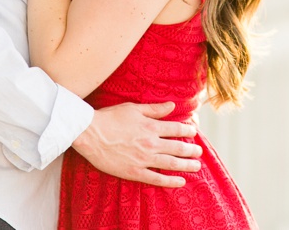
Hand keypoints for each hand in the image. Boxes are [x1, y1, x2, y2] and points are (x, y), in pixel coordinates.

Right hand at [71, 102, 202, 186]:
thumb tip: (172, 105)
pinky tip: (180, 182)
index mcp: (151, 126)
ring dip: (186, 165)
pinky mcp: (134, 172)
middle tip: (199, 152)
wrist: (89, 134)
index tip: (193, 132)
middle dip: (191, 150)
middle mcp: (150, 143)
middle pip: (177, 147)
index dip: (187, 130)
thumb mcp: (134, 108)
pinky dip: (169, 181)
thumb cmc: (110, 118)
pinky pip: (155, 179)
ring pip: (171, 163)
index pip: (176, 129)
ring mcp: (143, 159)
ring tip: (196, 166)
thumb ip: (154, 109)